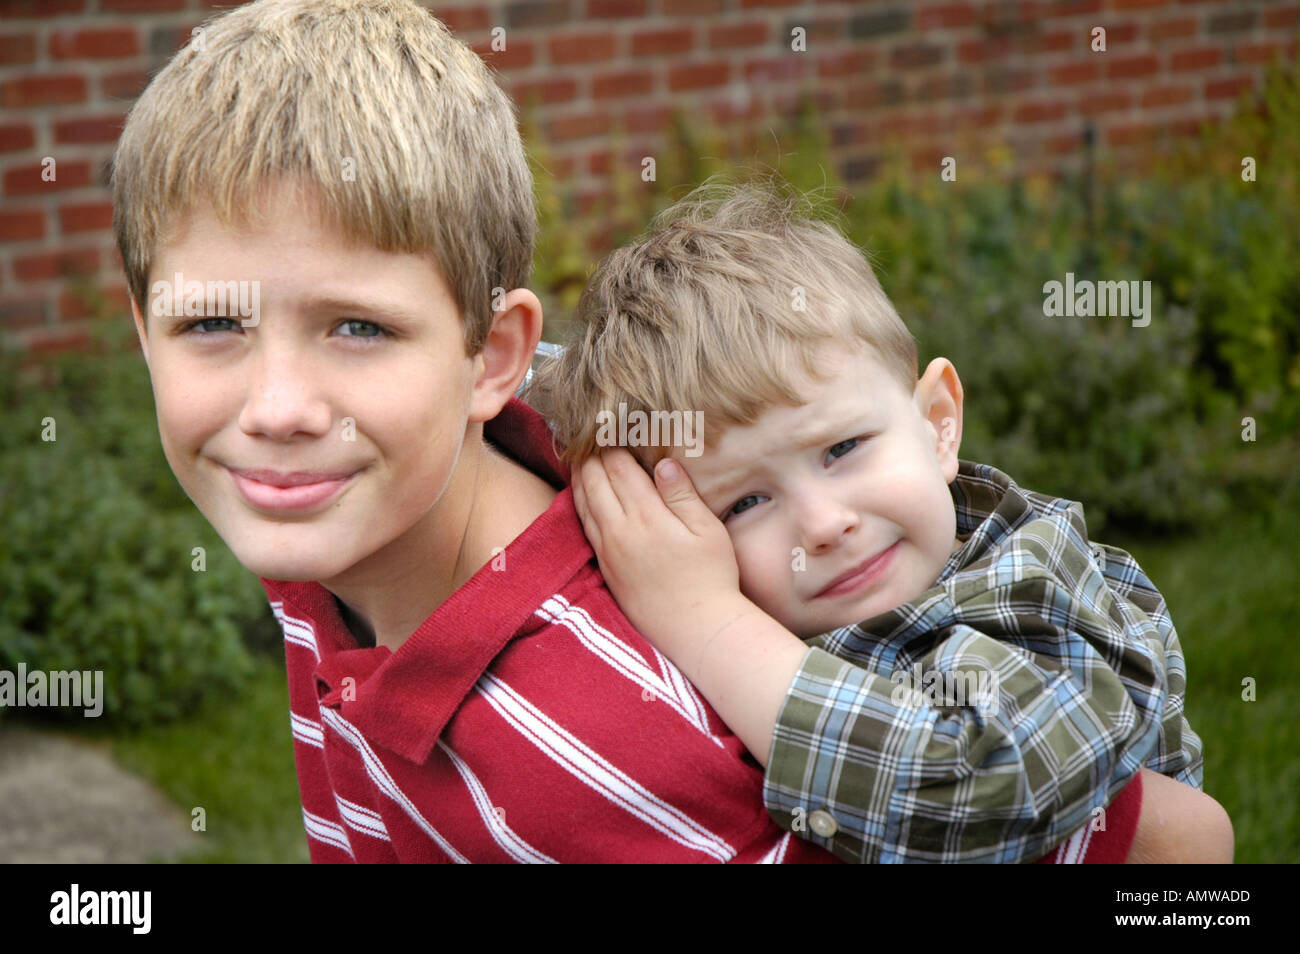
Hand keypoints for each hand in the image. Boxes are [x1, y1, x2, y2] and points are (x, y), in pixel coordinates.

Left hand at [571, 448, 742, 651]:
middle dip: (590, 455)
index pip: (618, 468)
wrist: (694, 629)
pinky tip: (583, 495)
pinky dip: (579, 503)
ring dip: (580, 476)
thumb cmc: (711, 578)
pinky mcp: (605, 568)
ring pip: (583, 503)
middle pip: (594, 481)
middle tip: (589, 434)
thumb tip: (662, 463)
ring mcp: (608, 551)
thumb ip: (681, 494)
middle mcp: (619, 531)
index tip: (610, 425)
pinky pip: (584, 526)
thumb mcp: (706, 531)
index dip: (611, 443)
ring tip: (580, 457)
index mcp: (646, 517)